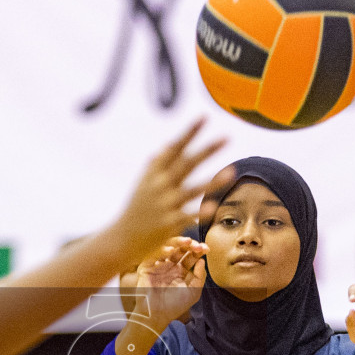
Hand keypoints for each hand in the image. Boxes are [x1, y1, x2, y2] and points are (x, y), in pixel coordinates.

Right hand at [109, 119, 224, 268]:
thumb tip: (167, 146)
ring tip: (231, 172)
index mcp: (155, 173)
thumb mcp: (143, 183)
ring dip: (212, 182)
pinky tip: (213, 207)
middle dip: (206, 150)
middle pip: (187, 164)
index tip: (204, 117)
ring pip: (192, 190)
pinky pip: (187, 215)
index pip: (175, 148)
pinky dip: (200, 212)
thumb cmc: (137, 208)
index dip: (190, 132)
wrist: (123, 238)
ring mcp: (165, 205)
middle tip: (226, 137)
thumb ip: (156, 165)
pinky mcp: (168, 224)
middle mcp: (160, 186)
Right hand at [136, 236, 207, 327]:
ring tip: (187, 242)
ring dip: (177, 243)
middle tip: (197, 244)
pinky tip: (171, 250)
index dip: (198, 251)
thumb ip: (200, 277)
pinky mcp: (147, 267)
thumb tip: (202, 260)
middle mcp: (170, 266)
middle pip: (180, 249)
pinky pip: (154, 254)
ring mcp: (159, 265)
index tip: (206, 248)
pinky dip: (161, 250)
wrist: (157, 314)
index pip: (190, 256)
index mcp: (181, 271)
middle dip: (189, 245)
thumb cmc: (175, 305)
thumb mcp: (193, 292)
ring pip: (168, 248)